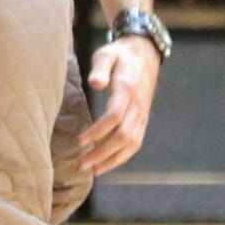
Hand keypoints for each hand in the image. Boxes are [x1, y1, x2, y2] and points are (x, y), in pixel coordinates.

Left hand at [76, 35, 160, 174]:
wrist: (144, 54)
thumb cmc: (119, 55)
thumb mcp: (107, 54)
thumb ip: (100, 68)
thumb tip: (95, 84)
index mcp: (127, 89)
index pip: (114, 116)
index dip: (97, 131)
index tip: (79, 141)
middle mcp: (137, 106)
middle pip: (123, 136)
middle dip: (102, 153)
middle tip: (80, 164)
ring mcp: (142, 114)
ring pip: (131, 144)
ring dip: (111, 160)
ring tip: (91, 170)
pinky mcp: (142, 120)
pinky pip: (135, 143)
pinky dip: (121, 157)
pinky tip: (105, 164)